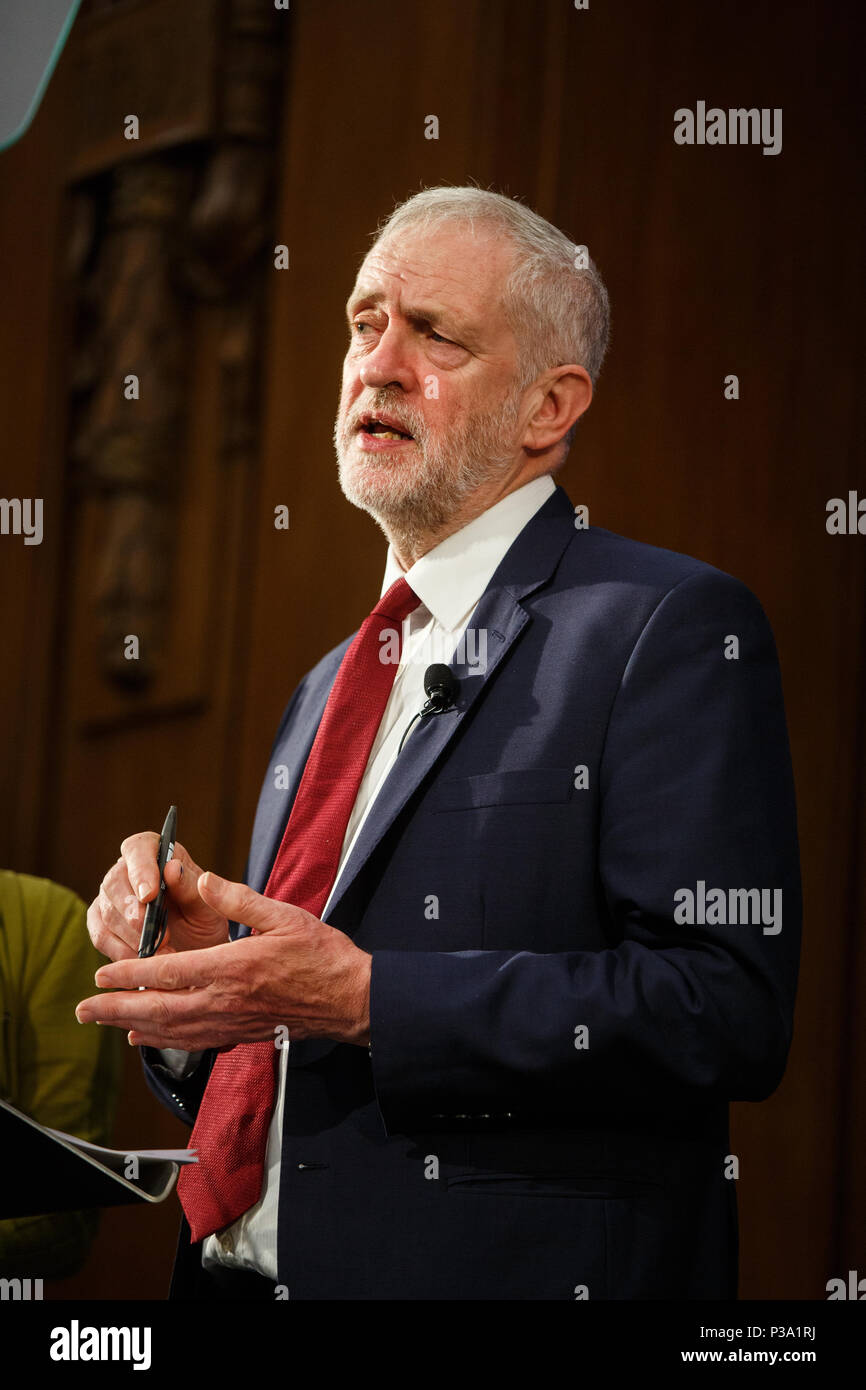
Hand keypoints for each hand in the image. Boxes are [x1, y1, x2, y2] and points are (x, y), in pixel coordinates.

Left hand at [76, 871, 371, 1050]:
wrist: (351, 998)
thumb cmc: (322, 954)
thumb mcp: (283, 914)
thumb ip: (238, 898)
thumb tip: (200, 879)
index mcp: (234, 966)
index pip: (170, 971)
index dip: (131, 972)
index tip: (102, 972)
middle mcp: (227, 999)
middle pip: (159, 1009)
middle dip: (116, 1009)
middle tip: (82, 1009)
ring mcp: (232, 1021)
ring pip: (171, 1030)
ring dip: (132, 1026)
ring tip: (103, 1022)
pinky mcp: (241, 1033)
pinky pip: (193, 1042)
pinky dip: (163, 1041)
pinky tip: (146, 1038)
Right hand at [87, 831, 229, 961]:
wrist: (197, 949)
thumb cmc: (203, 919)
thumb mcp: (207, 905)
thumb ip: (190, 888)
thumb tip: (172, 868)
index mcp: (157, 853)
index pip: (138, 848)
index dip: (140, 870)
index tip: (149, 895)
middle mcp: (127, 870)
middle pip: (114, 881)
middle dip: (134, 913)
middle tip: (158, 935)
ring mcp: (110, 897)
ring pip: (106, 911)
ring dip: (133, 937)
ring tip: (161, 952)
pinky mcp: (101, 923)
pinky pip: (101, 936)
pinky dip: (121, 952)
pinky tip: (142, 961)